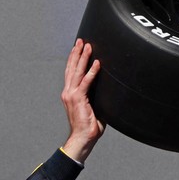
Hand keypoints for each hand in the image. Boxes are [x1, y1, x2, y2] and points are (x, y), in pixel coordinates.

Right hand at [61, 39, 104, 162]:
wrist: (82, 138)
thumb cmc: (89, 127)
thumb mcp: (94, 108)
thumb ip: (98, 97)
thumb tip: (109, 90)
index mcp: (70, 94)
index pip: (71, 73)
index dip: (74, 60)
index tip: (78, 48)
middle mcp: (68, 92)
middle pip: (71, 68)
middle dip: (76, 53)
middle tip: (81, 41)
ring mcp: (71, 95)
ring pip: (77, 72)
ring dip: (83, 58)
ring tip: (87, 46)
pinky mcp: (78, 99)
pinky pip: (86, 82)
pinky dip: (92, 72)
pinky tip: (97, 63)